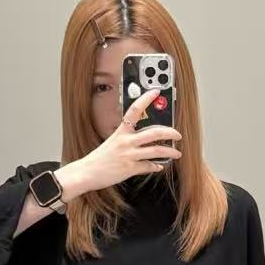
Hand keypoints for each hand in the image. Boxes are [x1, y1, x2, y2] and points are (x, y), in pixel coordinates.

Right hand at [62, 86, 181, 195]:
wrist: (86, 172)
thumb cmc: (98, 158)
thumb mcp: (112, 142)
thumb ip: (126, 139)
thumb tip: (141, 139)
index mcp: (121, 132)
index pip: (135, 110)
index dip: (146, 99)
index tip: (155, 92)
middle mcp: (126, 141)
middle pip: (154, 132)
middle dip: (170, 133)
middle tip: (177, 134)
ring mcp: (129, 155)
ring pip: (156, 151)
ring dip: (170, 152)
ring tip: (176, 153)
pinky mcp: (130, 168)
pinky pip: (148, 166)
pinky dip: (156, 166)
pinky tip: (159, 166)